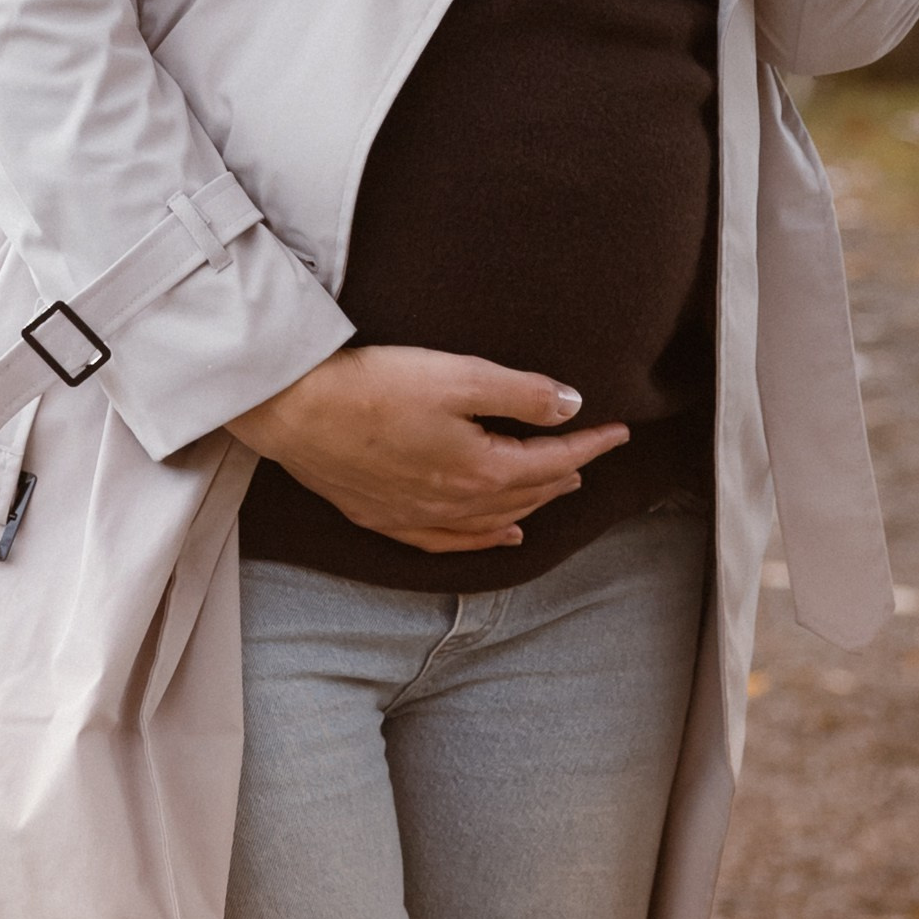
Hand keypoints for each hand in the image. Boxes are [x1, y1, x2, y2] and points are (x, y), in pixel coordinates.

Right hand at [227, 346, 629, 552]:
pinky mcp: (387, 518)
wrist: (298, 411)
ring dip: (533, 504)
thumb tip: (573, 406)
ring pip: (494, 521)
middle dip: (565, 471)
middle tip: (592, 454)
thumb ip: (521, 394)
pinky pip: (453, 542)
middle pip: (527, 493)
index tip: (621, 430)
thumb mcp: (460, 376)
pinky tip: (502, 538)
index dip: (590, 444)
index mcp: (481, 470)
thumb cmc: (378, 386)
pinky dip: (485, 541)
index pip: (552, 459)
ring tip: (558, 488)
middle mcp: (456, 504)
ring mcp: (419, 517)